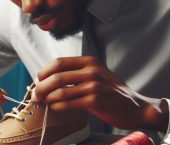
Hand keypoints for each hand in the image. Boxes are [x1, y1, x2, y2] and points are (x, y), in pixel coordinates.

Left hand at [33, 56, 167, 130]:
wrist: (134, 107)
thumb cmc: (111, 91)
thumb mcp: (96, 74)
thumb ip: (75, 74)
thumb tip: (48, 79)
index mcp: (89, 62)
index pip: (58, 62)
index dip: (44, 72)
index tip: (38, 80)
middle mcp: (91, 71)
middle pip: (56, 77)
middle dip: (41, 87)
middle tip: (35, 95)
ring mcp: (94, 86)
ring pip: (60, 91)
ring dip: (48, 98)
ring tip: (45, 102)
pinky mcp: (95, 101)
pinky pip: (68, 104)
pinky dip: (57, 106)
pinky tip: (56, 108)